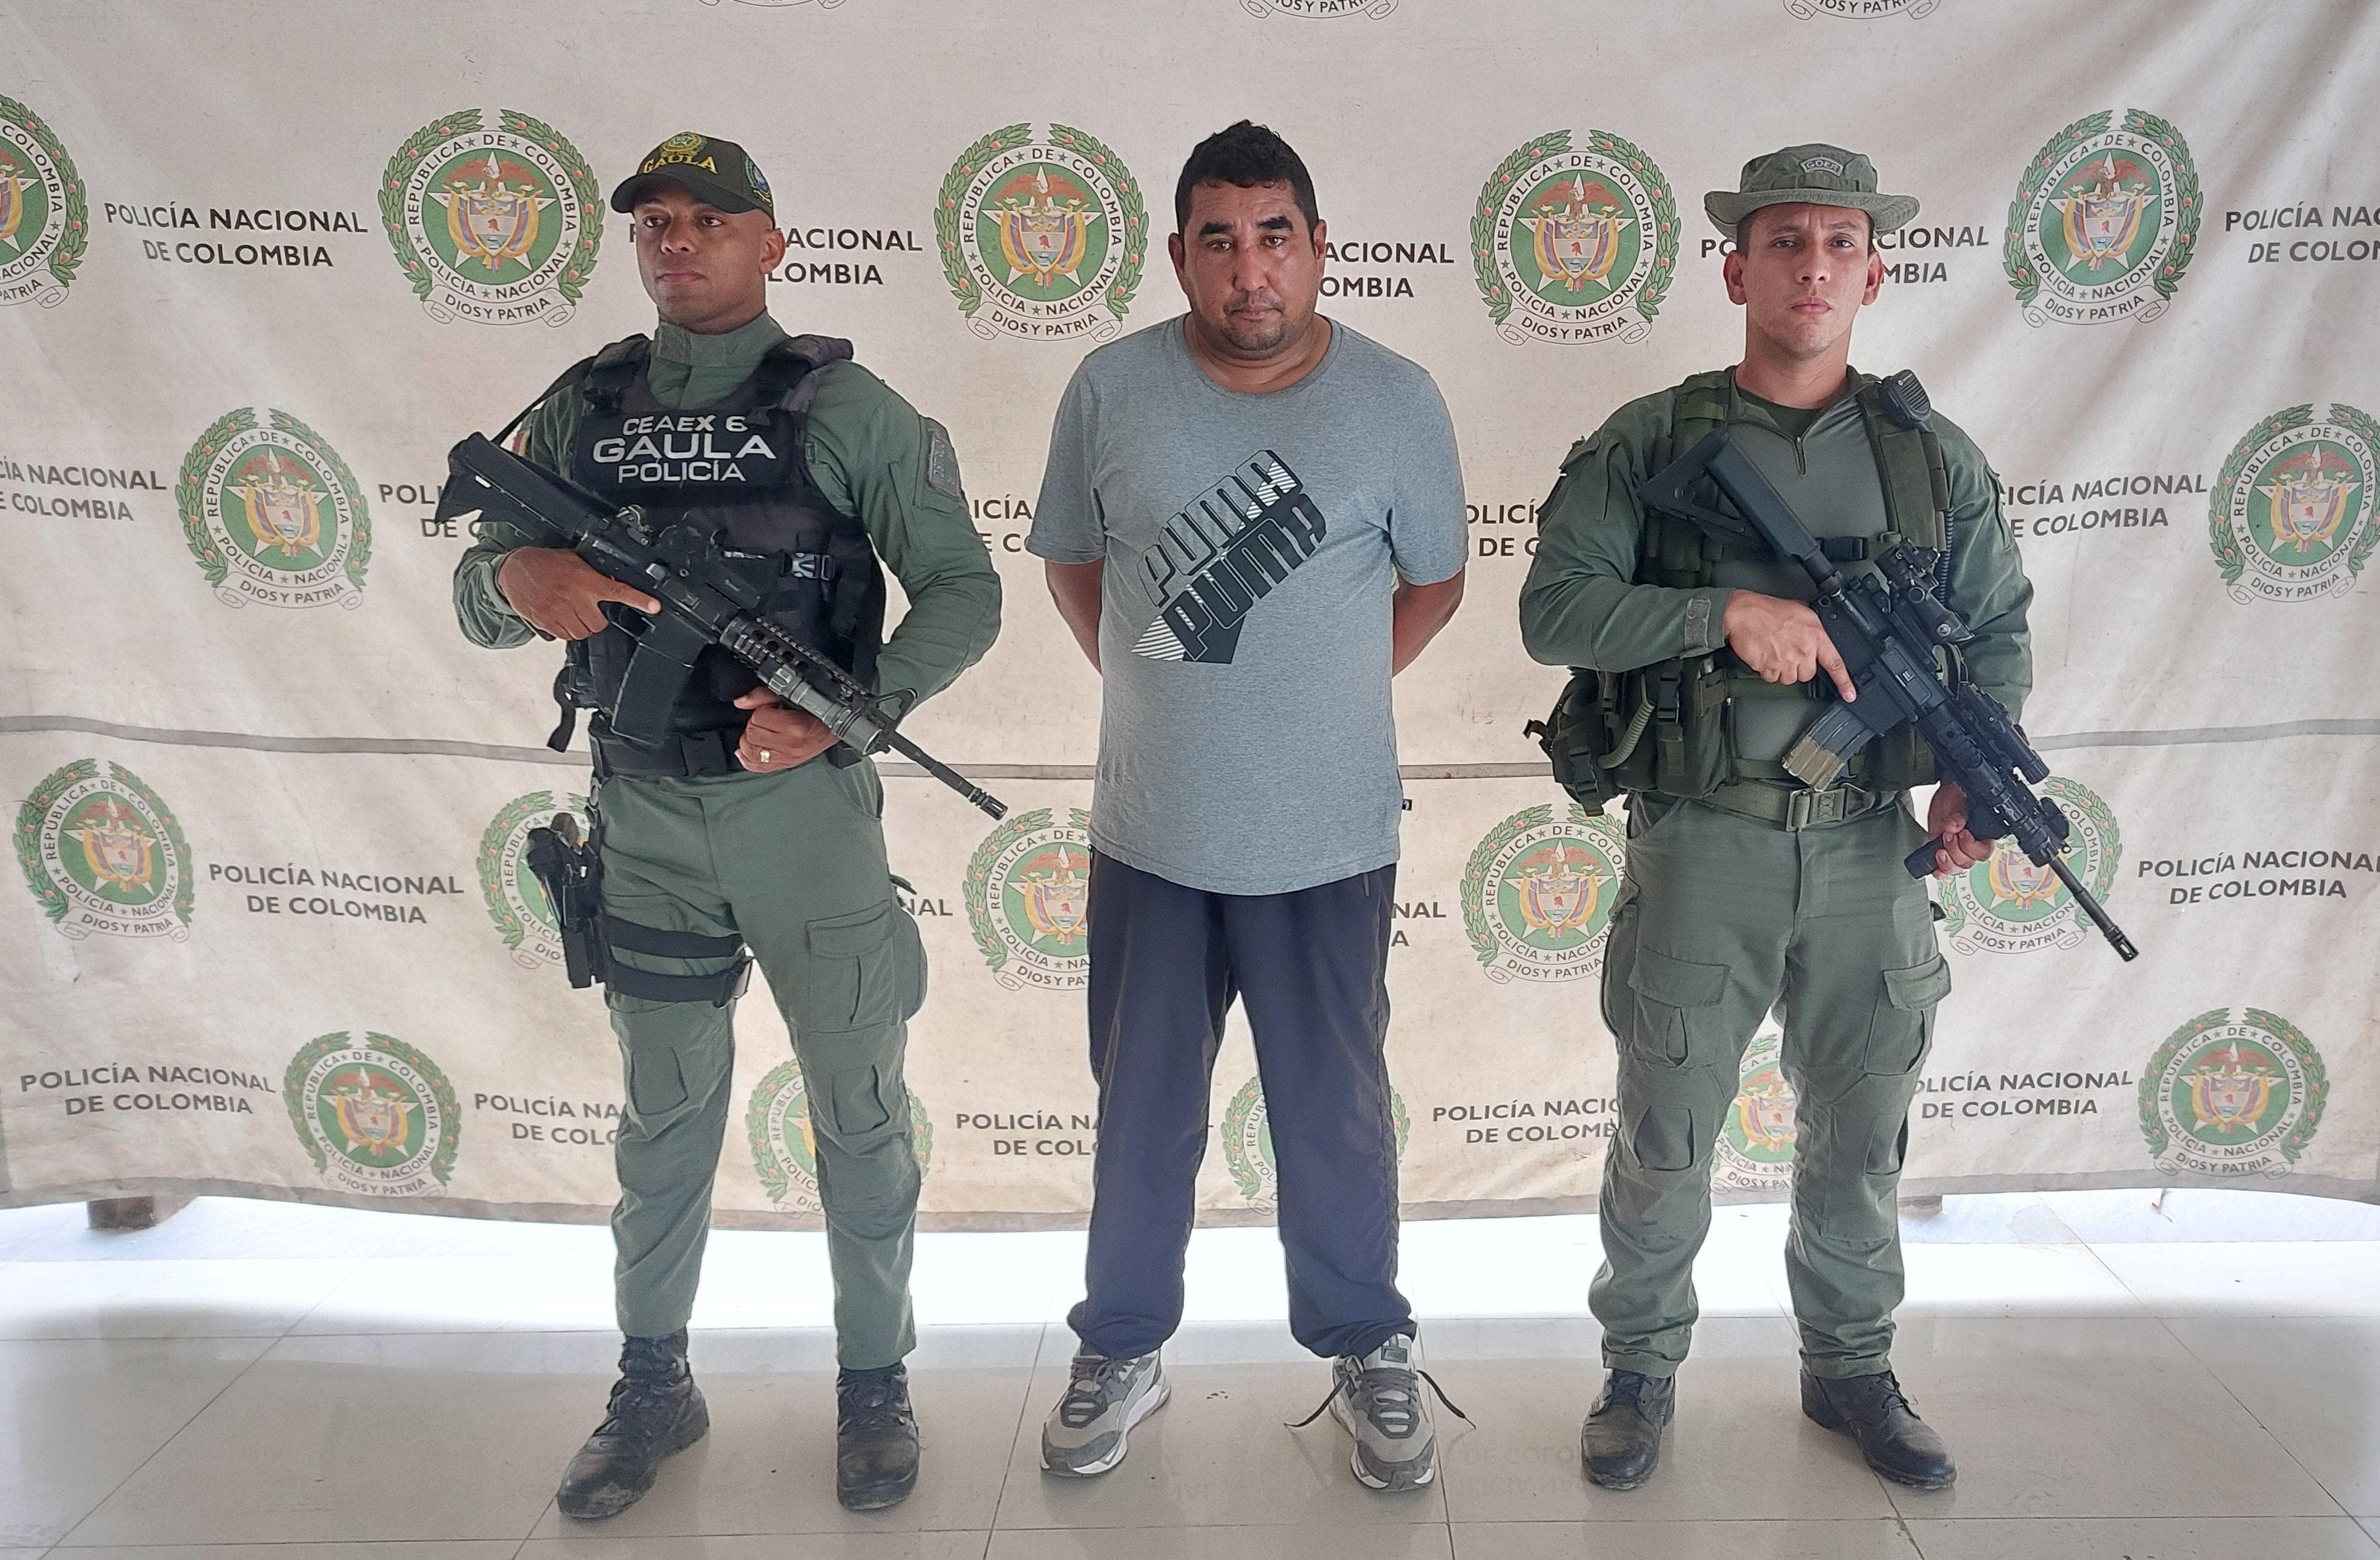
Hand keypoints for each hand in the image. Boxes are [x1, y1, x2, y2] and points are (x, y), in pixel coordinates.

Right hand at [496, 548, 659, 639]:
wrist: (513, 570)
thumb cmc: (545, 563)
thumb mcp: (574, 560)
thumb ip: (594, 573)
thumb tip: (613, 580)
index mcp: (585, 581)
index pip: (618, 591)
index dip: (638, 600)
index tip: (654, 606)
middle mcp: (575, 599)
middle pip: (600, 623)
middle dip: (596, 617)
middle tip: (587, 606)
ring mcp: (560, 613)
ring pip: (584, 633)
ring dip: (582, 625)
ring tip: (572, 610)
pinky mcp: (547, 624)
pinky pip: (566, 636)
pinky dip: (567, 630)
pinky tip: (560, 616)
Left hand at [733, 687, 837, 772]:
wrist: (833, 730)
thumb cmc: (816, 714)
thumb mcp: (792, 698)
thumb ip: (764, 696)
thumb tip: (741, 701)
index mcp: (794, 727)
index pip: (758, 717)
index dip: (761, 710)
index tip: (770, 709)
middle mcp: (790, 745)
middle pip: (752, 734)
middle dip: (754, 724)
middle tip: (766, 720)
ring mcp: (786, 758)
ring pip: (750, 750)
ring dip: (749, 740)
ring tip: (759, 733)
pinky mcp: (784, 765)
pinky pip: (757, 767)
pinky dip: (747, 759)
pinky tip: (745, 752)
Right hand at [1721, 591, 1856, 701]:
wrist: (1743, 613)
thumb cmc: (1767, 610)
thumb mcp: (1800, 611)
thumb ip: (1812, 628)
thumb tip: (1814, 637)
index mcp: (1815, 635)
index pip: (1835, 662)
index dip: (1844, 681)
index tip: (1849, 694)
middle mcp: (1803, 649)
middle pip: (1807, 674)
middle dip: (1797, 667)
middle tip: (1786, 652)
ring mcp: (1786, 660)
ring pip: (1789, 678)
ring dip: (1781, 670)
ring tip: (1773, 651)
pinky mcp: (1770, 667)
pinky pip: (1771, 678)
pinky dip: (1766, 670)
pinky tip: (1763, 655)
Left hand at [1925, 780, 1991, 875]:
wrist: (1945, 795)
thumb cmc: (1958, 796)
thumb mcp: (1960, 801)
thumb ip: (1959, 815)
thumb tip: (1953, 826)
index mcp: (1983, 834)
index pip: (1984, 851)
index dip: (1971, 846)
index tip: (1961, 834)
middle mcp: (1972, 845)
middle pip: (1969, 862)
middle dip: (1955, 851)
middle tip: (1947, 835)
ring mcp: (1957, 850)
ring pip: (1957, 867)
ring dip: (1947, 861)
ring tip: (1940, 848)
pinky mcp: (1944, 851)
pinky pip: (1944, 869)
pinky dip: (1940, 870)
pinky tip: (1936, 869)